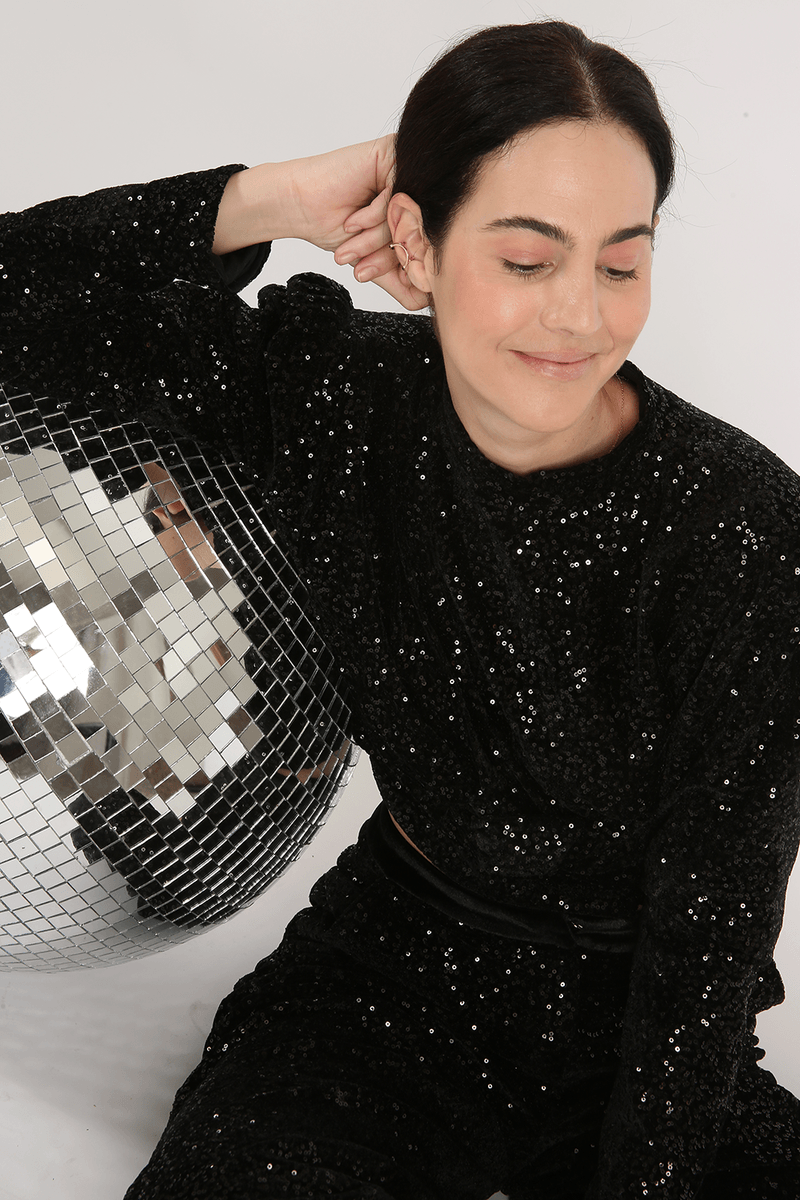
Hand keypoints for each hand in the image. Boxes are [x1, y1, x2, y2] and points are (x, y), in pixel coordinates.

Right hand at [214, 137, 429, 310]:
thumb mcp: (373, 261)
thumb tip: (425, 303)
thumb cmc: (334, 225)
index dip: (406, 266)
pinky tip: (351, 221)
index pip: (429, 242)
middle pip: (421, 229)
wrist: (301, 205)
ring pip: (407, 214)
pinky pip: (394, 195)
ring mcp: (406, 168)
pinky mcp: (391, 154)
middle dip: (389, 257)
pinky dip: (372, 217)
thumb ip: (399, 280)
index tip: (381, 279)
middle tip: (362, 270)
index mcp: (418, 207)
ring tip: (350, 250)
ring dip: (375, 240)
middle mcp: (416, 186)